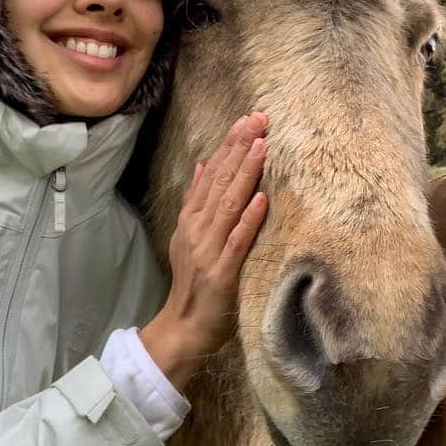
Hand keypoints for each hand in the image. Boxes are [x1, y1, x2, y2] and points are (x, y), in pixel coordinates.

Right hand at [140, 112, 268, 391]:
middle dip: (240, 148)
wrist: (183, 328)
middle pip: (220, 181)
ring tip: (262, 146)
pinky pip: (237, 242)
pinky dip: (249, 220)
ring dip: (245, 174)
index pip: (211, 172)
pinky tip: (262, 199)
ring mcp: (208, 250)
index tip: (248, 118)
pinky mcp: (221, 273)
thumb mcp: (188, 236)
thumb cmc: (194, 281)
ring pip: (228, 204)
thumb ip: (196, 200)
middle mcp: (197, 228)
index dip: (230, 144)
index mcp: (192, 218)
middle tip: (260, 118)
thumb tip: (201, 163)